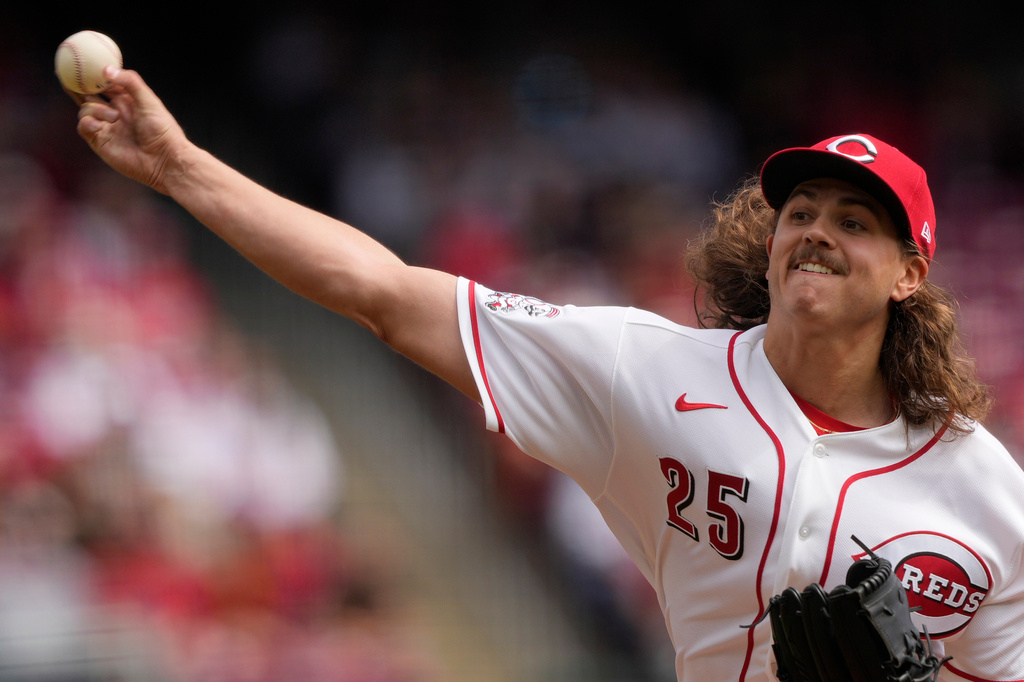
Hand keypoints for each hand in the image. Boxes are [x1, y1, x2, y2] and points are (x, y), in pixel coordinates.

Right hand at [73, 67, 189, 194]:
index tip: (80, 60)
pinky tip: (99, 126)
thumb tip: (106, 69)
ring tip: (115, 118)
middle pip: (89, 95)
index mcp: (126, 100)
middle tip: (64, 74)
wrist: (163, 160)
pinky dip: (88, 122)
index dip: (92, 74)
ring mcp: (106, 127)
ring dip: (96, 109)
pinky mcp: (100, 141)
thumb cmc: (161, 130)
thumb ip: (129, 82)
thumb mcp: (148, 101)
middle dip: (76, 86)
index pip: (105, 84)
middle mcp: (114, 112)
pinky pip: (84, 126)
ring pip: (85, 109)